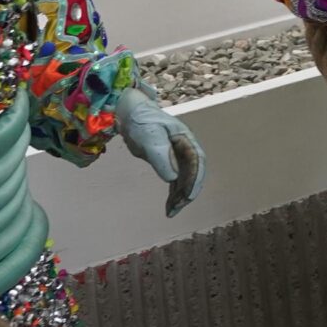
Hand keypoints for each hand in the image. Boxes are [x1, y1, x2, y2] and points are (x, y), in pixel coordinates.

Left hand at [115, 86, 205, 213]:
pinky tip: (169, 205)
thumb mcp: (150, 137)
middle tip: (177, 207)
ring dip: (181, 195)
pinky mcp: (168, 162)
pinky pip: (175, 180)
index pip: (196, 161)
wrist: (130, 114)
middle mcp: (185, 148)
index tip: (188, 195)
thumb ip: (161, 156)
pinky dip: (174, 193)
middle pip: (193, 172)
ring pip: (185, 178)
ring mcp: (177, 155)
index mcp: (185, 138)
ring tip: (172, 211)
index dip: (195, 179)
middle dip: (188, 191)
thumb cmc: (141, 121)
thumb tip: (173, 178)